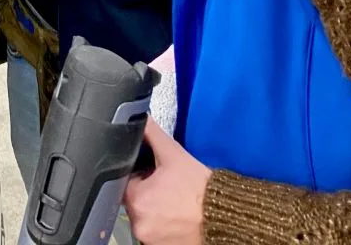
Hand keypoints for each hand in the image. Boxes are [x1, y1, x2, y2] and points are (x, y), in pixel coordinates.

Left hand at [124, 118, 210, 244]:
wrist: (226, 216)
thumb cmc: (201, 189)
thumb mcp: (173, 154)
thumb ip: (151, 134)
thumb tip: (140, 119)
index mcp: (136, 199)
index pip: (124, 182)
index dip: (138, 175)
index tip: (153, 174)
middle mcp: (139, 224)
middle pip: (135, 201)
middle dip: (147, 192)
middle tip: (168, 186)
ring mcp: (150, 239)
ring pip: (145, 217)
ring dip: (155, 209)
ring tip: (175, 201)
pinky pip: (155, 233)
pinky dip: (163, 224)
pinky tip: (177, 215)